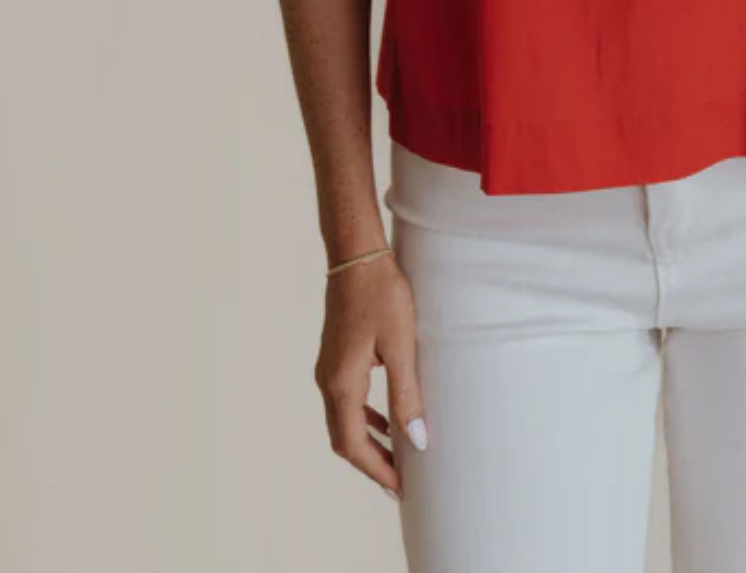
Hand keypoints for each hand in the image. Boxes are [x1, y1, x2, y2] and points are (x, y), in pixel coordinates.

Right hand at [313, 250, 428, 502]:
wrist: (357, 255)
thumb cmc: (382, 295)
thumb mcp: (401, 346)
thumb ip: (407, 395)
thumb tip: (418, 440)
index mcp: (342, 383)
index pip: (353, 445)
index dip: (377, 471)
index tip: (401, 490)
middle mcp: (328, 381)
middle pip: (344, 439)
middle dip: (371, 464)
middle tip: (401, 483)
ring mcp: (328, 368)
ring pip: (343, 421)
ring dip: (367, 443)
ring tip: (397, 459)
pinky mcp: (336, 356)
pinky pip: (346, 401)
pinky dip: (364, 419)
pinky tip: (384, 420)